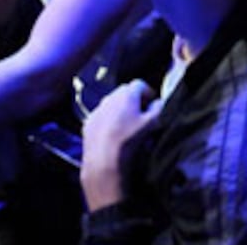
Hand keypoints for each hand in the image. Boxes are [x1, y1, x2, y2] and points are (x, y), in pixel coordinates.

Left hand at [80, 79, 161, 210]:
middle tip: (141, 116)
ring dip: (119, 111)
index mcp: (126, 94)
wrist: (104, 162)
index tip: (152, 106)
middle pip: (124, 93)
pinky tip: (112, 136)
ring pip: (111, 105)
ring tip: (126, 127)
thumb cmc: (130, 140)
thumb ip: (159, 108)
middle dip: (133, 101)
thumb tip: (158, 103)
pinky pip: (100, 117)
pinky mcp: (87, 124)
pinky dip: (107, 122)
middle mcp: (109, 98)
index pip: (140, 84)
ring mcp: (96, 111)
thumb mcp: (153, 123)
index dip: (148, 93)